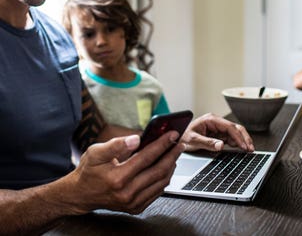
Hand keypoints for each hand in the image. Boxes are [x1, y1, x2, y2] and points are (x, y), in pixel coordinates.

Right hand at [66, 131, 183, 214]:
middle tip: (180, 143)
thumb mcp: (95, 152)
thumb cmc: (89, 171)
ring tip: (175, 153)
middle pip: (158, 171)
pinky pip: (157, 192)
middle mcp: (127, 193)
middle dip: (172, 154)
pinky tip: (167, 167)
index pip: (146, 158)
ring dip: (171, 166)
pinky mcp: (136, 207)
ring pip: (161, 182)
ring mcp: (133, 203)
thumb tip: (136, 138)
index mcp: (118, 178)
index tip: (172, 134)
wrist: (81, 194)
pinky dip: (165, 178)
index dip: (162, 144)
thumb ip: (116, 144)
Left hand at [181, 113, 254, 151]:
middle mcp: (216, 122)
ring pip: (235, 132)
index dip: (238, 136)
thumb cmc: (183, 136)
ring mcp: (217, 128)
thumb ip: (207, 143)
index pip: (229, 127)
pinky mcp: (218, 134)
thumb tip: (221, 145)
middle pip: (235, 128)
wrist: (177, 138)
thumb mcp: (193, 140)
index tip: (244, 146)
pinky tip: (240, 148)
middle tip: (250, 148)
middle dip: (244, 138)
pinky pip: (230, 137)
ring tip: (248, 150)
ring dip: (242, 140)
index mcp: (211, 119)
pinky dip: (237, 143)